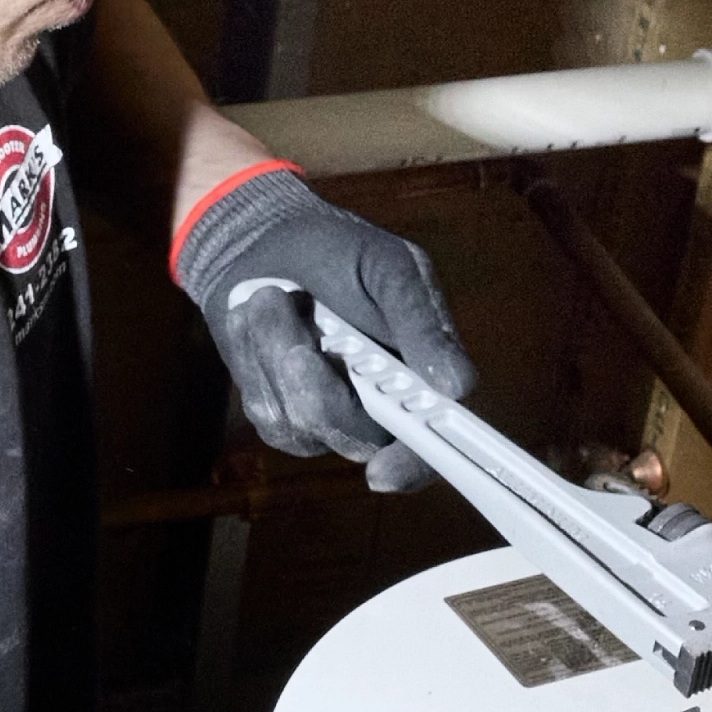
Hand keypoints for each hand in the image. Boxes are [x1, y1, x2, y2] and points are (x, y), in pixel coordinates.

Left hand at [171, 163, 479, 492]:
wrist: (263, 240)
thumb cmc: (340, 250)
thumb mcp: (390, 269)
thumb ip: (422, 324)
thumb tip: (457, 386)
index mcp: (421, 377)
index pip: (430, 446)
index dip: (412, 466)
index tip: (383, 471)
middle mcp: (378, 409)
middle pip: (356, 440)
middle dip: (320, 387)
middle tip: (299, 335)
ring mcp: (325, 416)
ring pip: (302, 422)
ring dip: (278, 351)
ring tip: (274, 298)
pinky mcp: (279, 413)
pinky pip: (266, 410)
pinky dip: (254, 357)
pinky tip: (257, 319)